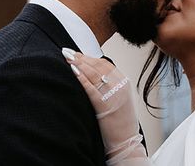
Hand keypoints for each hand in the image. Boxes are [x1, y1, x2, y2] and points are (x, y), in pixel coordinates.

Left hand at [63, 48, 149, 164]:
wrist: (126, 142)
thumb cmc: (122, 123)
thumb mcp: (122, 98)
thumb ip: (112, 84)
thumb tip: (94, 73)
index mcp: (125, 82)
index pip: (105, 64)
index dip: (89, 57)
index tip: (78, 53)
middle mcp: (120, 86)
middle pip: (98, 66)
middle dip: (81, 57)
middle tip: (68, 52)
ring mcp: (114, 95)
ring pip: (94, 75)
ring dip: (79, 64)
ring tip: (68, 58)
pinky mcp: (105, 106)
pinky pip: (91, 89)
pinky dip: (81, 79)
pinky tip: (73, 72)